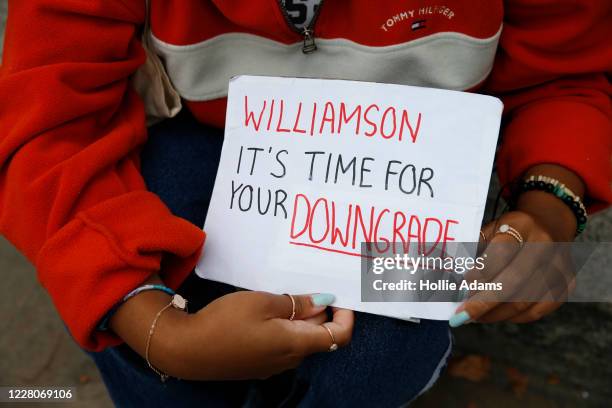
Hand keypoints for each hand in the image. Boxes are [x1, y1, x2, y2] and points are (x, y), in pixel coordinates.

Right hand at [111, 287, 353, 380]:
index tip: (339, 296)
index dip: (346, 316)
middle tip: (310, 285)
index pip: (339, 336)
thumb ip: (297, 303)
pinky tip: (269, 310)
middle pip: (319, 336)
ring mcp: (272, 364)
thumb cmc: (225, 322)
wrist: (186, 349)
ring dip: (302, 318)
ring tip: (287, 293)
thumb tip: (324, 302)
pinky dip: (286, 326)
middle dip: (322, 312)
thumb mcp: (263, 303)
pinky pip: (283, 344)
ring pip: (300, 338)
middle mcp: (289, 359)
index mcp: (296, 344)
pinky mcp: (257, 363)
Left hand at [450, 165, 582, 325]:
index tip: (461, 289)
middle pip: (514, 281)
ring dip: (495, 314)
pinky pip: (538, 310)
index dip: (480, 274)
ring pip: (525, 301)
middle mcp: (545, 245)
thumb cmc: (509, 229)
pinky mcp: (567, 284)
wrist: (549, 224)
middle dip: (483, 303)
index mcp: (522, 225)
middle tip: (461, 317)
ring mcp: (560, 266)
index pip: (501, 253)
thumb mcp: (489, 228)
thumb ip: (472, 250)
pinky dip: (514, 317)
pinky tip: (496, 315)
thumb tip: (447, 277)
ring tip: (474, 317)